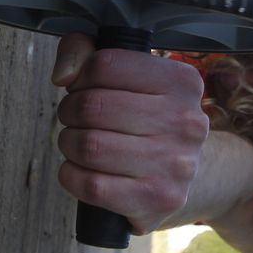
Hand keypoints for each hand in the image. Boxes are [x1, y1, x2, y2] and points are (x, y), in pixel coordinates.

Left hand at [51, 33, 209, 233]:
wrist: (190, 176)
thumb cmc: (149, 120)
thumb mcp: (131, 77)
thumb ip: (87, 53)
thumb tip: (63, 74)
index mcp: (182, 82)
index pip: (106, 65)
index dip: (81, 76)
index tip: (83, 87)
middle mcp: (186, 122)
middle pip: (93, 106)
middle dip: (70, 111)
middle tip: (75, 118)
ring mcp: (174, 164)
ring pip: (88, 146)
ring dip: (69, 143)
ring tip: (78, 142)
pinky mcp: (157, 199)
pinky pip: (91, 184)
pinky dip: (71, 175)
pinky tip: (81, 169)